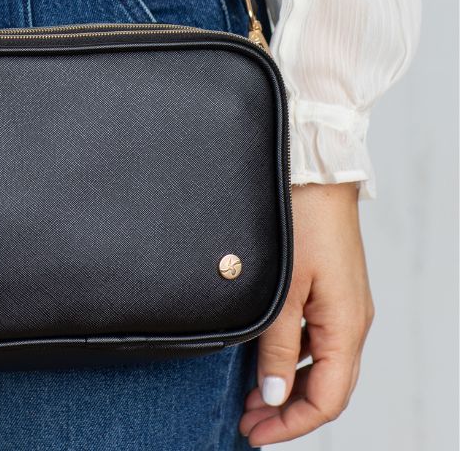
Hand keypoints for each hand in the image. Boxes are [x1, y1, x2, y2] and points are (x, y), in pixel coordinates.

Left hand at [239, 182, 374, 446]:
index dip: (291, 424)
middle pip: (327, 387)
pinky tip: (263, 357)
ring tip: (248, 396)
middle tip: (247, 423)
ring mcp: (342, 304)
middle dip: (288, 411)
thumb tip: (274, 396)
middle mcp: (351, 321)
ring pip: (321, 363)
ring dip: (287, 385)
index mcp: (346, 327)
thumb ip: (277, 347)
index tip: (254, 434)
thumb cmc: (300, 224)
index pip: (327, 399)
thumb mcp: (281, 292)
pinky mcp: (330, 287)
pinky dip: (292, 357)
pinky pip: (316, 337)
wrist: (313, 174)